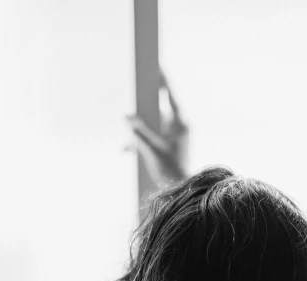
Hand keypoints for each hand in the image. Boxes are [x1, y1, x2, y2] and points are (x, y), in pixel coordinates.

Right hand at [124, 68, 188, 188]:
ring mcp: (173, 136)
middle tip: (133, 103)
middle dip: (142, 112)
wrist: (180, 190)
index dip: (162, 80)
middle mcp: (178, 126)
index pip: (169, 94)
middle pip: (157, 110)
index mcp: (180, 122)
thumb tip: (126, 117)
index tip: (156, 65)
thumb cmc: (170, 170)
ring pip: (152, 125)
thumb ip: (138, 132)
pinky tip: (125, 149)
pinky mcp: (168, 145)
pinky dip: (140, 142)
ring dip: (138, 132)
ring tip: (126, 144)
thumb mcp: (151, 149)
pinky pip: (152, 137)